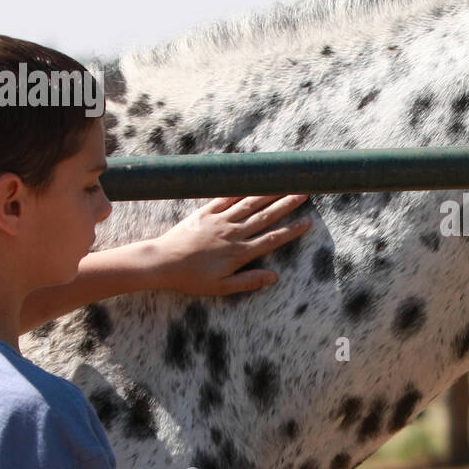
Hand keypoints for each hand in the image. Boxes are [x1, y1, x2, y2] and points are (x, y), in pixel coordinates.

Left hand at [147, 194, 311, 295]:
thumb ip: (248, 281)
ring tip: (283, 184)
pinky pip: (225, 197)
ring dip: (268, 193)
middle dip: (286, 204)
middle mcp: (233, 233)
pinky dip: (240, 189)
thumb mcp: (221, 287)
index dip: (291, 230)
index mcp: (239, 253)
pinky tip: (251, 181)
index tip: (307, 222)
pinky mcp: (205, 212)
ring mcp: (219, 220)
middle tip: (303, 193)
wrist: (161, 262)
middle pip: (265, 216)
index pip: (271, 239)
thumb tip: (274, 277)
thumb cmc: (191, 279)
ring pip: (248, 204)